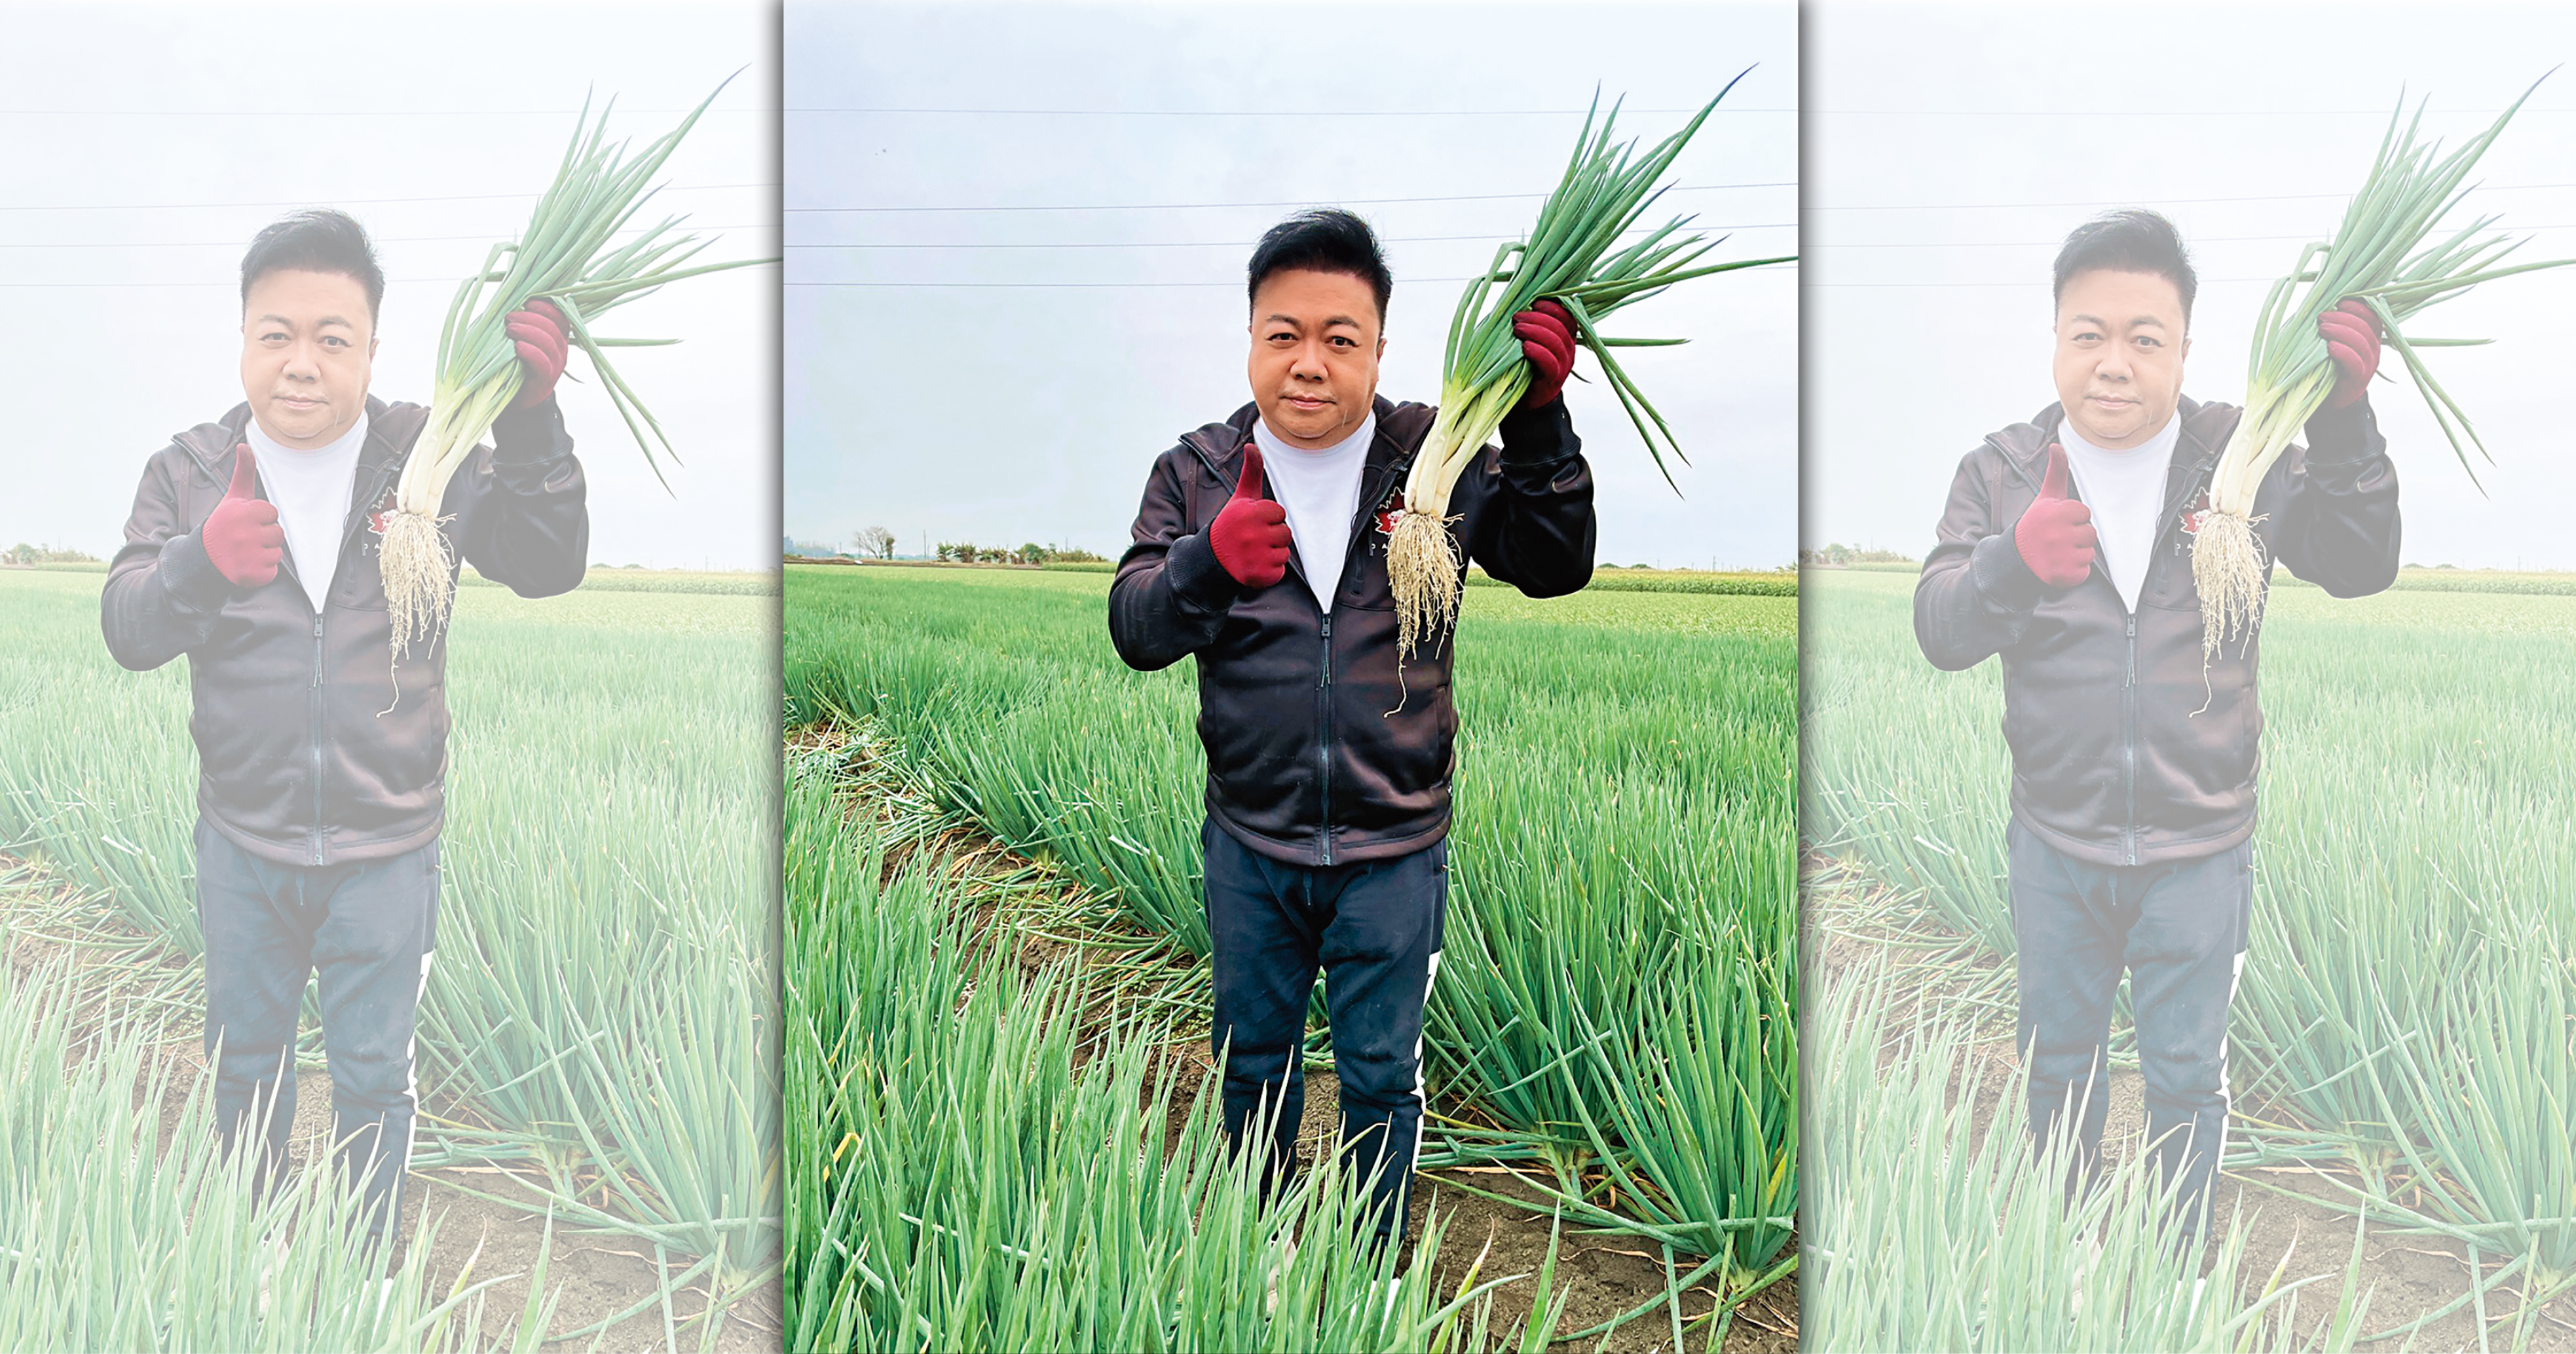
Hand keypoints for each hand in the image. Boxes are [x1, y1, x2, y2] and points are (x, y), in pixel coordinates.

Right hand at [202, 445, 283, 587]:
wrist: (203, 558)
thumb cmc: (224, 524)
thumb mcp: (233, 497)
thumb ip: (244, 472)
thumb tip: (244, 445)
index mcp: (241, 513)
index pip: (272, 513)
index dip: (260, 518)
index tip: (244, 522)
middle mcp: (243, 534)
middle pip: (278, 533)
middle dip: (264, 536)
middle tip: (243, 539)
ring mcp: (247, 556)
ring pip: (277, 553)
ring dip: (264, 554)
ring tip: (244, 551)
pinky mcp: (250, 575)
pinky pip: (272, 572)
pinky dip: (262, 572)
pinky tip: (245, 566)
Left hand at [507, 299, 569, 408]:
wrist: (515, 399)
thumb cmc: (512, 362)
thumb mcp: (517, 337)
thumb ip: (519, 322)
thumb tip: (508, 299)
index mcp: (556, 336)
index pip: (560, 315)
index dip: (545, 306)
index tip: (525, 303)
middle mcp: (560, 349)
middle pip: (553, 326)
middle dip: (530, 317)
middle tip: (509, 318)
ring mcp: (555, 365)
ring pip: (549, 341)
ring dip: (528, 331)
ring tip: (509, 329)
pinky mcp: (546, 380)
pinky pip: (543, 362)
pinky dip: (530, 352)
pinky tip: (517, 347)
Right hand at [1208, 443, 1291, 588]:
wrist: (1212, 558)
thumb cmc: (1231, 524)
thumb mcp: (1241, 497)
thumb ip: (1251, 471)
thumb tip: (1251, 445)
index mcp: (1249, 513)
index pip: (1279, 514)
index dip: (1268, 518)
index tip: (1253, 523)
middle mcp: (1251, 534)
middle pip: (1285, 534)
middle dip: (1272, 536)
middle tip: (1252, 539)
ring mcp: (1255, 556)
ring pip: (1284, 553)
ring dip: (1272, 554)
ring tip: (1253, 552)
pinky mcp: (1258, 575)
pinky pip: (1279, 572)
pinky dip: (1269, 572)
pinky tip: (1253, 565)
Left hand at [1512, 300, 1578, 410]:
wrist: (1525, 402)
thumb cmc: (1521, 366)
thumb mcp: (1526, 339)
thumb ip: (1528, 323)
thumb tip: (1516, 301)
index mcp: (1564, 336)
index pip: (1567, 315)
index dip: (1552, 306)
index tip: (1533, 303)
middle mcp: (1568, 349)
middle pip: (1560, 325)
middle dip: (1537, 317)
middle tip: (1517, 317)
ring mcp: (1563, 365)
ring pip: (1557, 341)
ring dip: (1536, 330)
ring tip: (1517, 329)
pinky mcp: (1554, 379)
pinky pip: (1550, 362)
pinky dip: (1537, 351)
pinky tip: (1524, 347)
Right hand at [2014, 442, 2095, 590]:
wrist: (2015, 558)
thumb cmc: (2036, 525)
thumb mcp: (2045, 498)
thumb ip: (2056, 472)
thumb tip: (2056, 444)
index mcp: (2055, 513)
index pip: (2084, 514)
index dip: (2073, 519)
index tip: (2057, 523)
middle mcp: (2057, 534)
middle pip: (2090, 534)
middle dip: (2076, 537)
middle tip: (2056, 540)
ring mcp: (2059, 555)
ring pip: (2089, 553)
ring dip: (2076, 555)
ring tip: (2057, 553)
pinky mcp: (2062, 575)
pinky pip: (2084, 572)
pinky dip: (2074, 573)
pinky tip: (2058, 566)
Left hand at [2318, 298, 2380, 411]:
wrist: (2327, 403)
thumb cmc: (2323, 366)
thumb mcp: (2327, 341)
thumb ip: (2329, 325)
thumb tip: (2317, 303)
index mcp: (2368, 336)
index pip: (2372, 315)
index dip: (2358, 306)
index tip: (2338, 303)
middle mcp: (2372, 348)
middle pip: (2366, 326)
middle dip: (2343, 317)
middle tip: (2322, 317)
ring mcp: (2368, 364)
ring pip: (2362, 342)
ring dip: (2341, 331)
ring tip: (2322, 328)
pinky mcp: (2358, 379)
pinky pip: (2356, 362)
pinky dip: (2343, 352)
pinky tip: (2330, 347)